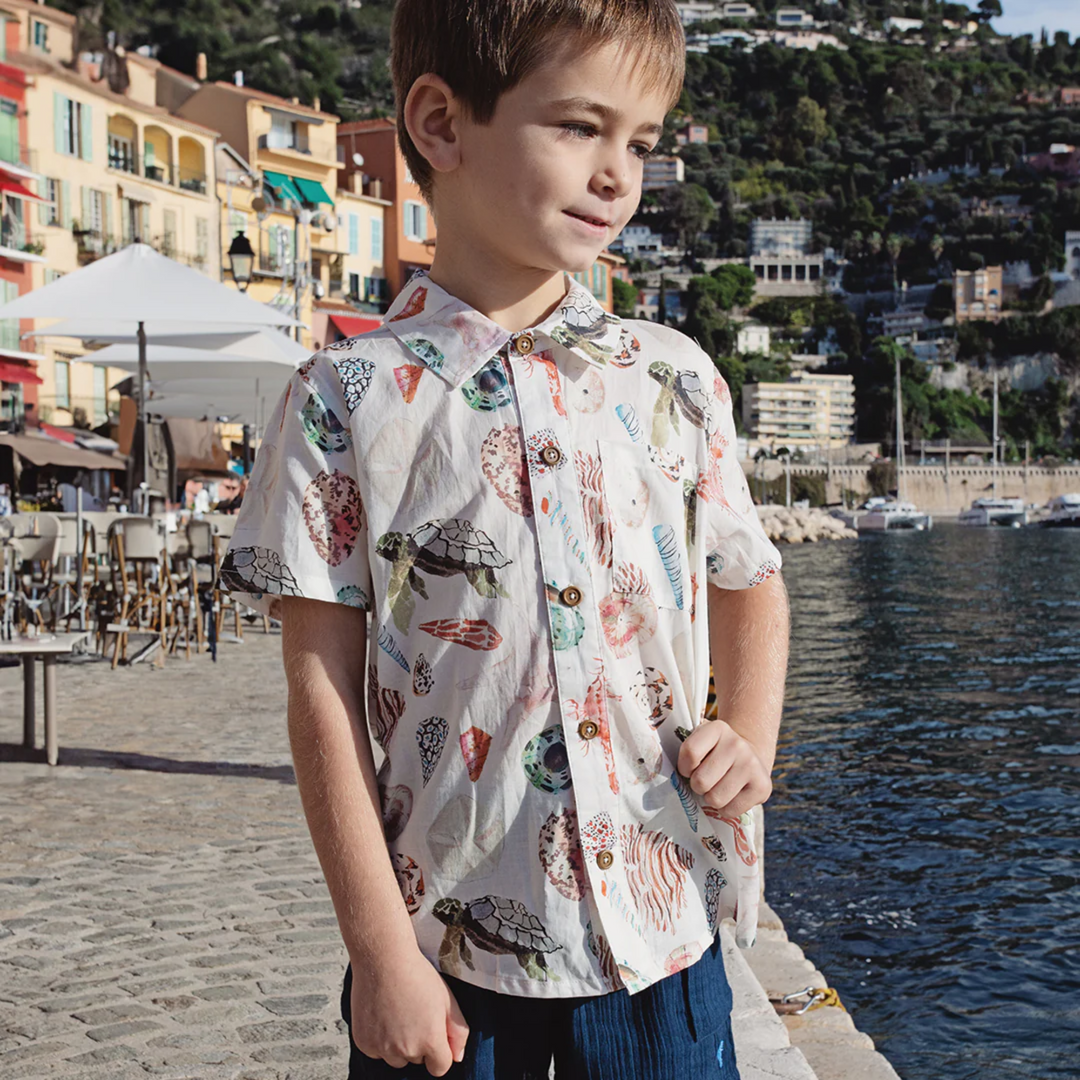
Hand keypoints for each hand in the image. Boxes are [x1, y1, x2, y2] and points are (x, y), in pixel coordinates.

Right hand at [350, 947, 469, 1076]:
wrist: (383, 959)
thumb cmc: (417, 974)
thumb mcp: (448, 998)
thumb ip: (458, 1031)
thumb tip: (457, 1056)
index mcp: (430, 1041)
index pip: (439, 1067)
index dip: (439, 1052)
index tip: (434, 1034)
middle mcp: (406, 1050)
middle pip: (416, 1060)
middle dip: (418, 1043)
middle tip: (413, 1012)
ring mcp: (382, 1048)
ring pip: (395, 1058)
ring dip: (397, 1044)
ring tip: (397, 1012)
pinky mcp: (363, 1042)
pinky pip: (376, 1051)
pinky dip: (379, 1039)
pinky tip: (382, 1014)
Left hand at [677, 720, 771, 818]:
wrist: (751, 756)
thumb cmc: (716, 753)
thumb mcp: (701, 742)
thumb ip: (686, 754)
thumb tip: (673, 779)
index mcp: (717, 729)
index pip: (690, 752)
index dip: (684, 767)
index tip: (690, 768)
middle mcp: (736, 744)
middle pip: (700, 781)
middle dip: (697, 786)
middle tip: (705, 780)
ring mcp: (752, 765)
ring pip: (715, 798)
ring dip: (711, 798)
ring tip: (718, 787)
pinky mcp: (763, 786)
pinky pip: (730, 811)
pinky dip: (726, 809)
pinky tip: (732, 795)